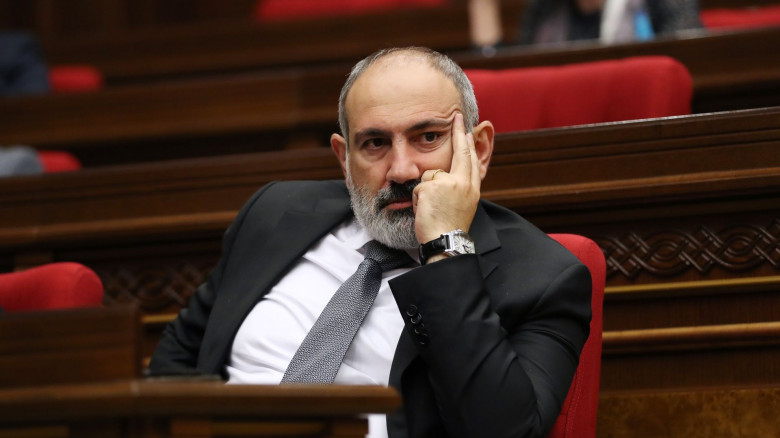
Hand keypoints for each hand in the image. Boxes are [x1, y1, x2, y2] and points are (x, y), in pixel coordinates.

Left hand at [412, 112, 480, 246]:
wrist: (445, 242)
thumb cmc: (449, 229)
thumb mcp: (461, 206)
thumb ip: (458, 188)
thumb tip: (447, 174)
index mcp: (472, 188)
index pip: (471, 160)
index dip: (470, 144)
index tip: (469, 131)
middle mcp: (463, 182)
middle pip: (460, 152)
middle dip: (459, 132)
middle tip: (457, 116)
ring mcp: (447, 183)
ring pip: (429, 175)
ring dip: (425, 191)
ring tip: (431, 209)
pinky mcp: (431, 186)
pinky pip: (418, 187)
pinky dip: (418, 199)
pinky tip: (424, 211)